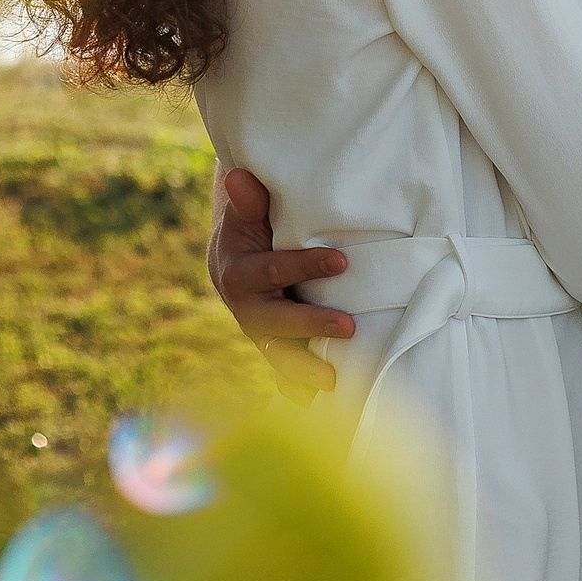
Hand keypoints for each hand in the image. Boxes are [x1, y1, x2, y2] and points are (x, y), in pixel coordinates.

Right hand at [209, 166, 355, 396]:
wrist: (232, 263)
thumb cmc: (250, 231)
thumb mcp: (247, 215)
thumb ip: (249, 201)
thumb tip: (240, 176)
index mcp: (240, 273)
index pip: (274, 270)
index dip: (306, 266)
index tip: (343, 261)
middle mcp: (246, 308)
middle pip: (275, 321)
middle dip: (310, 325)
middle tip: (350, 326)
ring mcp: (258, 333)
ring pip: (278, 354)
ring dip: (304, 369)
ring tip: (335, 382)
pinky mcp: (272, 349)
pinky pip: (282, 374)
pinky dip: (296, 389)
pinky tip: (314, 404)